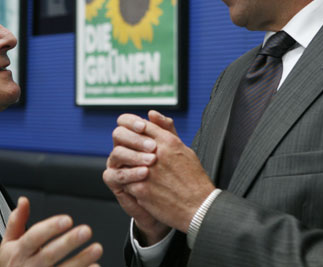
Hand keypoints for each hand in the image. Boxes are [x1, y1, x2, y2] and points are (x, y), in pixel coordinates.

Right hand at [0, 196, 102, 266]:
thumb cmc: (11, 266)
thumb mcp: (8, 244)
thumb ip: (16, 222)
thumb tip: (23, 201)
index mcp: (19, 251)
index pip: (34, 237)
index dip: (50, 228)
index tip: (67, 219)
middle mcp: (29, 266)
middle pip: (50, 253)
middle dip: (69, 242)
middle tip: (86, 231)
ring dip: (81, 259)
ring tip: (96, 248)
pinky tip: (95, 266)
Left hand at [104, 111, 215, 239]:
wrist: (199, 207)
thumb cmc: (193, 179)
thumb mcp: (183, 149)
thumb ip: (166, 130)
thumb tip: (151, 114)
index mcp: (168, 142)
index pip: (140, 124)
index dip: (130, 126)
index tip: (128, 132)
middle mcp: (156, 154)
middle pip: (127, 140)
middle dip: (124, 146)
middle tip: (126, 152)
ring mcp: (147, 172)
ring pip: (122, 161)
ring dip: (125, 165)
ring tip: (132, 171)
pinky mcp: (141, 189)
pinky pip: (124, 180)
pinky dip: (128, 182)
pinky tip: (137, 185)